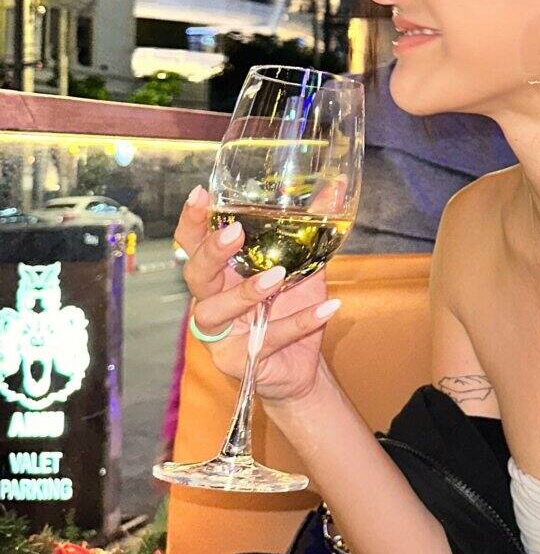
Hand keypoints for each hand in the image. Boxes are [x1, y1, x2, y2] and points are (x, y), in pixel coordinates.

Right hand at [175, 184, 340, 404]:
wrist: (303, 364)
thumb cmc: (293, 309)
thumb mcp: (305, 267)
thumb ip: (311, 233)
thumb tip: (333, 190)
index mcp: (222, 274)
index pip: (194, 244)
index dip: (192, 221)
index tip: (200, 194)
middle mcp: (212, 301)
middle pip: (195, 274)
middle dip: (211, 252)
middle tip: (235, 232)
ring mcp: (220, 334)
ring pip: (216, 311)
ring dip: (246, 291)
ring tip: (278, 275)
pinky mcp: (238, 361)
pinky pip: (266, 340)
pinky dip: (299, 322)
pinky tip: (327, 307)